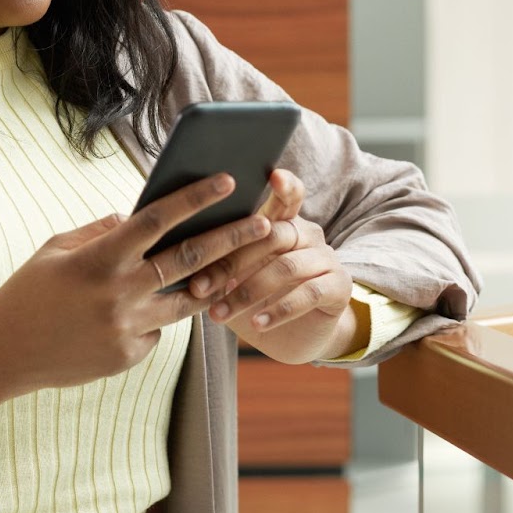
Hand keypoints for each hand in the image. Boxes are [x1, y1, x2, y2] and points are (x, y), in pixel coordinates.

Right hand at [0, 172, 272, 394]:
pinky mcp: (129, 355)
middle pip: (190, 259)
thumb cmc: (27, 293)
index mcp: (99, 258)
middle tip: (264, 224)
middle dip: (232, 238)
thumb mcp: (56, 249)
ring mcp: (127, 328)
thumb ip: (100, 231)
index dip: (195, 197)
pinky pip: (158, 328)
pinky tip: (146, 309)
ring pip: (188, 300)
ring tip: (237, 265)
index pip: (158, 219)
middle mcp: (119, 293)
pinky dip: (158, 314)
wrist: (3, 355)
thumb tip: (137, 217)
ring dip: (214, 280)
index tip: (226, 180)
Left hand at [187, 169, 359, 363]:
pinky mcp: (338, 287)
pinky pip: (309, 294)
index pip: (288, 196)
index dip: (285, 184)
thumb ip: (217, 258)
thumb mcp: (232, 277)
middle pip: (272, 234)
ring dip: (248, 292)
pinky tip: (258, 324)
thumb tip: (174, 248)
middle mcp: (308, 234)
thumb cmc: (254, 298)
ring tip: (219, 313)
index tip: (273, 175)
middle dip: (231, 261)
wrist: (293, 337)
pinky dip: (279, 310)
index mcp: (283, 223)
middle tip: (199, 286)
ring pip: (286, 267)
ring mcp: (326, 259)